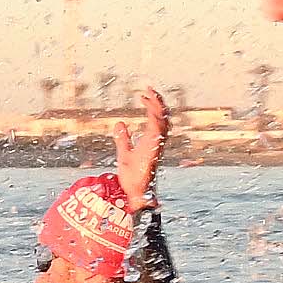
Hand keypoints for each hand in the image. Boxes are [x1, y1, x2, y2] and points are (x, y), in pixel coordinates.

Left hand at [116, 86, 168, 205]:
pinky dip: (156, 121)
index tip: (143, 93)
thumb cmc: (132, 177)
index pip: (155, 118)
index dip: (152, 105)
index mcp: (151, 140)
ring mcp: (156, 147)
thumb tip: (119, 123)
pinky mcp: (153, 152)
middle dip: (158, 102)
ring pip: (162, 122)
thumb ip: (123, 138)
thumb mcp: (124, 152)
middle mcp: (156, 142)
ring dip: (157, 108)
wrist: (134, 194)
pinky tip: (150, 111)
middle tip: (149, 88)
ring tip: (150, 94)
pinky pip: (158, 134)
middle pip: (163, 117)